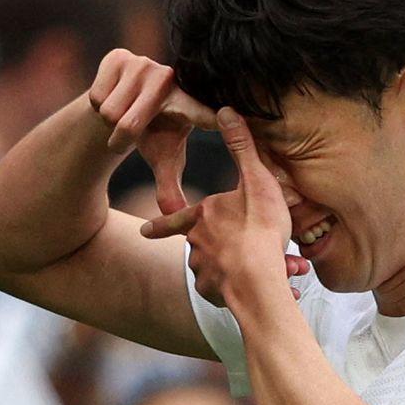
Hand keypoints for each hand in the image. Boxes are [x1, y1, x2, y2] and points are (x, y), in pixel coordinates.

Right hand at [88, 49, 218, 214]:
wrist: (118, 104)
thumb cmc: (149, 133)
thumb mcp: (161, 160)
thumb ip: (169, 187)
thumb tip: (174, 216)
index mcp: (187, 104)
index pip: (200, 113)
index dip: (211, 116)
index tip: (229, 116)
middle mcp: (169, 79)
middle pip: (128, 125)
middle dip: (119, 139)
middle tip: (123, 139)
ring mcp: (143, 64)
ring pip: (108, 112)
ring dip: (107, 123)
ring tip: (120, 115)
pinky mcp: (118, 56)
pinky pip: (96, 95)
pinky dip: (97, 104)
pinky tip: (110, 96)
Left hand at [141, 108, 308, 307]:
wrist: (257, 281)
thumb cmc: (258, 229)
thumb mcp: (256, 181)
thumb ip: (242, 147)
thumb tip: (226, 110)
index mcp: (202, 215)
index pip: (175, 218)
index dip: (160, 224)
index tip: (145, 231)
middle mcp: (195, 242)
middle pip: (202, 243)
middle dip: (220, 248)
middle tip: (230, 253)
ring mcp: (201, 270)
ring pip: (215, 267)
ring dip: (233, 268)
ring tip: (257, 268)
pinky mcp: (212, 293)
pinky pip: (221, 289)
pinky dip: (234, 288)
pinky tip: (253, 288)